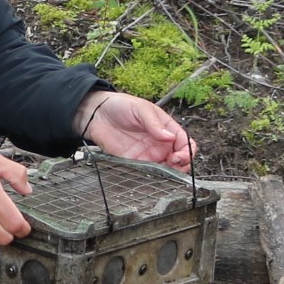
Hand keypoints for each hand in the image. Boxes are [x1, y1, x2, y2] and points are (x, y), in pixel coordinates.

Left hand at [77, 91, 196, 169]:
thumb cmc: (121, 106)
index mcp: (166, 128)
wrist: (97, 114)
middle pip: (180, 158)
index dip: (186, 151)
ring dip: (170, 173)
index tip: (179, 155)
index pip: (184, 142)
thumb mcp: (141, 109)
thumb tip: (170, 137)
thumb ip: (155, 124)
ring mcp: (149, 154)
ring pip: (168, 169)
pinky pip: (149, 173)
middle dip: (182, 164)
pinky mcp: (136, 162)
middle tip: (173, 164)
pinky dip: (154, 177)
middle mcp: (160, 143)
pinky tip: (152, 175)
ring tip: (164, 171)